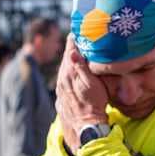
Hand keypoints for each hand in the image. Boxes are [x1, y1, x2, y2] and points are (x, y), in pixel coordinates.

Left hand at [56, 33, 108, 153]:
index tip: (77, 30)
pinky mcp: (62, 94)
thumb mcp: (92, 84)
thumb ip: (81, 67)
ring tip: (76, 50)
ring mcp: (61, 87)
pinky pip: (64, 77)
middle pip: (66, 58)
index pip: (70, 51)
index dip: (73, 40)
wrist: (87, 125)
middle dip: (71, 47)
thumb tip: (72, 52)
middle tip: (78, 36)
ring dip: (70, 59)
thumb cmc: (94, 104)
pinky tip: (73, 70)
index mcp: (69, 73)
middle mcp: (62, 79)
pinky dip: (68, 70)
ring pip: (64, 68)